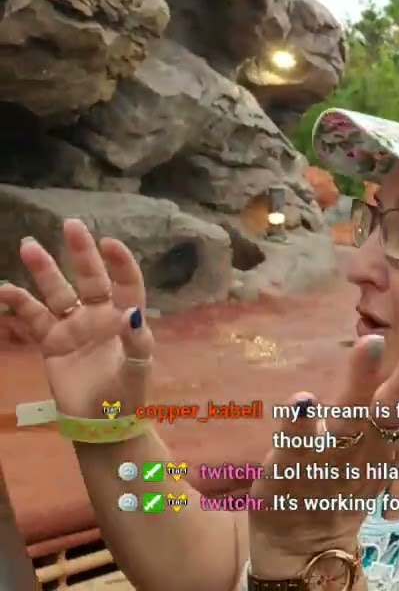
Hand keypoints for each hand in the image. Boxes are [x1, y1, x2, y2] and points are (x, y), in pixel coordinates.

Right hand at [0, 220, 155, 419]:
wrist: (101, 421)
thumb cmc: (127, 393)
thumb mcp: (137, 367)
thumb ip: (136, 339)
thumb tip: (133, 311)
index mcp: (125, 317)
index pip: (125, 283)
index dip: (119, 263)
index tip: (109, 242)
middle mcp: (99, 315)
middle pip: (89, 278)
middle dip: (80, 252)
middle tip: (70, 224)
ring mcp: (74, 326)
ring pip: (57, 292)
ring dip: (44, 270)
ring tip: (28, 246)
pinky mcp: (52, 342)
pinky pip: (34, 319)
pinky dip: (19, 305)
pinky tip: (5, 290)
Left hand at [246, 297, 398, 569]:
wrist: (306, 539)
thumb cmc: (346, 473)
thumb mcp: (382, 433)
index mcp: (392, 427)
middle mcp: (371, 437)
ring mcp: (335, 453)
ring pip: (352, 415)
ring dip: (362, 379)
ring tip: (370, 342)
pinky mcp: (295, 466)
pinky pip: (297, 444)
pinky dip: (299, 424)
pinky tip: (300, 399)